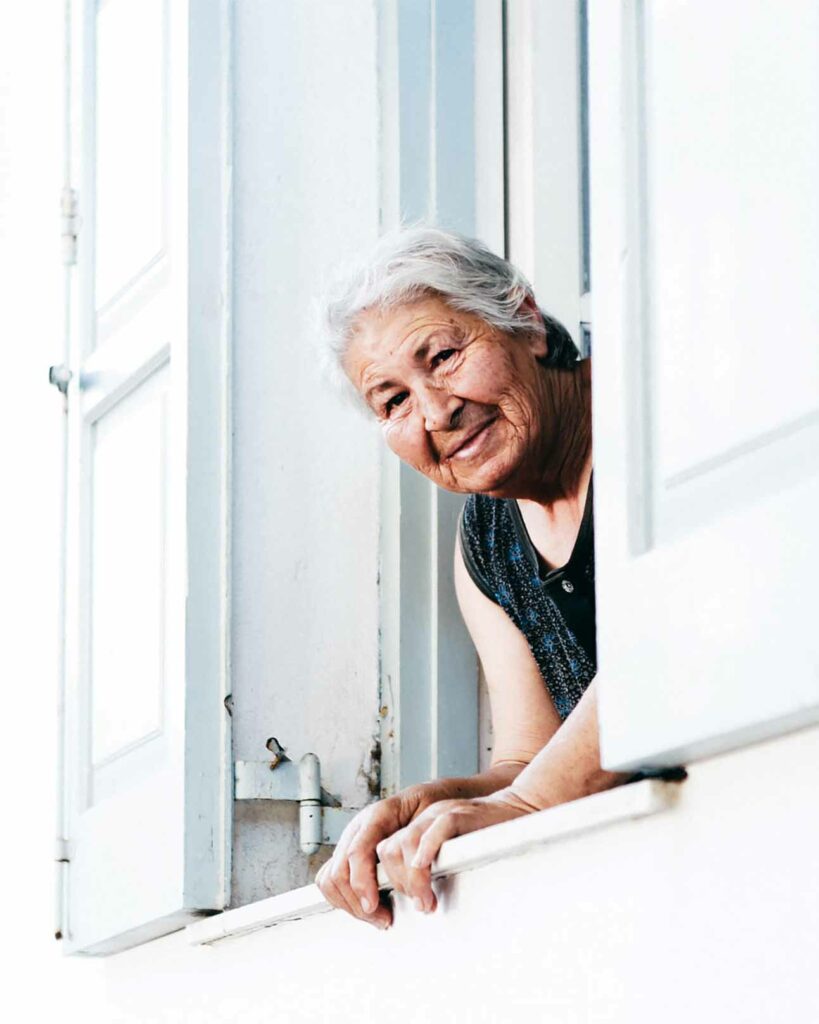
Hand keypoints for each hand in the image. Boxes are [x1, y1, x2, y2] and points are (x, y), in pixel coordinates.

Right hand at [315, 786, 430, 929]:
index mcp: (378, 815)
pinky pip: (330, 879)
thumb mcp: (433, 817)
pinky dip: (342, 899)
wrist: (426, 798)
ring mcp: (350, 840)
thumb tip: (420, 869)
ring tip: (377, 916)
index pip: (357, 852)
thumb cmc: (430, 807)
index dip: (361, 883)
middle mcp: (359, 827)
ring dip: (349, 904)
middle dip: (357, 902)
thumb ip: (424, 840)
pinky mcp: (347, 853)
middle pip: (338, 871)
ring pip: (330, 878)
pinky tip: (364, 907)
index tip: (373, 906)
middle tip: (383, 919)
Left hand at [375, 788, 536, 914]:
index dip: (378, 882)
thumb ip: (424, 868)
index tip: (386, 908)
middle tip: (415, 906)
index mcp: (413, 826)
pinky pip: (437, 829)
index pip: (378, 852)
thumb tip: (407, 901)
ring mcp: (439, 814)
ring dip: (412, 880)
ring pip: (406, 843)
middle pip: (386, 850)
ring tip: (426, 901)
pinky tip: (429, 871)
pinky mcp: (461, 814)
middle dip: (393, 885)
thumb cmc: (483, 838)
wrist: (514, 810)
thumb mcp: (446, 852)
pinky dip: (428, 851)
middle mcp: (422, 818)